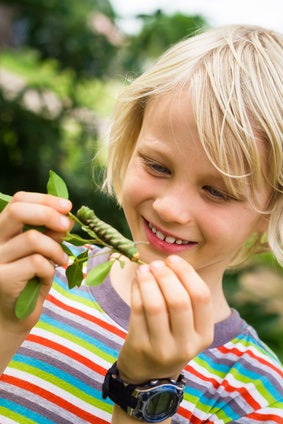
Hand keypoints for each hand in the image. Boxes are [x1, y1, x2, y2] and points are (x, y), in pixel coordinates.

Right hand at [0, 191, 72, 331]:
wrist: (11, 320)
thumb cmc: (29, 282)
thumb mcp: (41, 252)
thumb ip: (48, 234)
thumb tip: (66, 217)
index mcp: (1, 231)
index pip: (17, 202)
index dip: (44, 200)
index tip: (67, 206)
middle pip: (18, 211)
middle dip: (49, 214)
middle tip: (67, 226)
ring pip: (32, 239)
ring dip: (55, 249)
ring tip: (62, 260)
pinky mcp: (1, 278)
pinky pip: (36, 262)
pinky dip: (50, 268)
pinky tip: (48, 277)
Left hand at [117, 255, 213, 383]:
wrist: (148, 374)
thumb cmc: (170, 338)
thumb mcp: (188, 326)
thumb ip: (186, 298)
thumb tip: (170, 262)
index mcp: (204, 335)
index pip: (201, 297)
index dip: (186, 273)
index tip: (173, 259)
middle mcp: (187, 345)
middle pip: (179, 301)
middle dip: (166, 276)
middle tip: (156, 264)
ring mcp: (163, 348)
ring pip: (156, 306)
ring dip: (148, 281)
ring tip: (144, 269)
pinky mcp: (140, 347)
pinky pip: (137, 311)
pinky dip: (136, 291)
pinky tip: (136, 281)